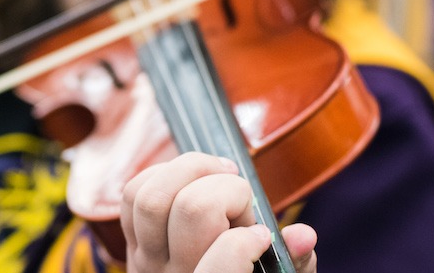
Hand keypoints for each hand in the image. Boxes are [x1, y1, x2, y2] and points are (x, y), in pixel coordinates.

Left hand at [120, 152, 316, 271]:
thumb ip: (295, 264)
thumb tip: (302, 234)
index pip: (225, 257)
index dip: (250, 236)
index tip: (261, 235)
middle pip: (191, 209)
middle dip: (226, 191)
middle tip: (240, 203)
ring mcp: (145, 260)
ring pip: (153, 196)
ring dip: (190, 171)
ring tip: (218, 176)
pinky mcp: (130, 242)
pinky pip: (132, 193)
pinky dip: (162, 174)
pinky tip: (190, 181)